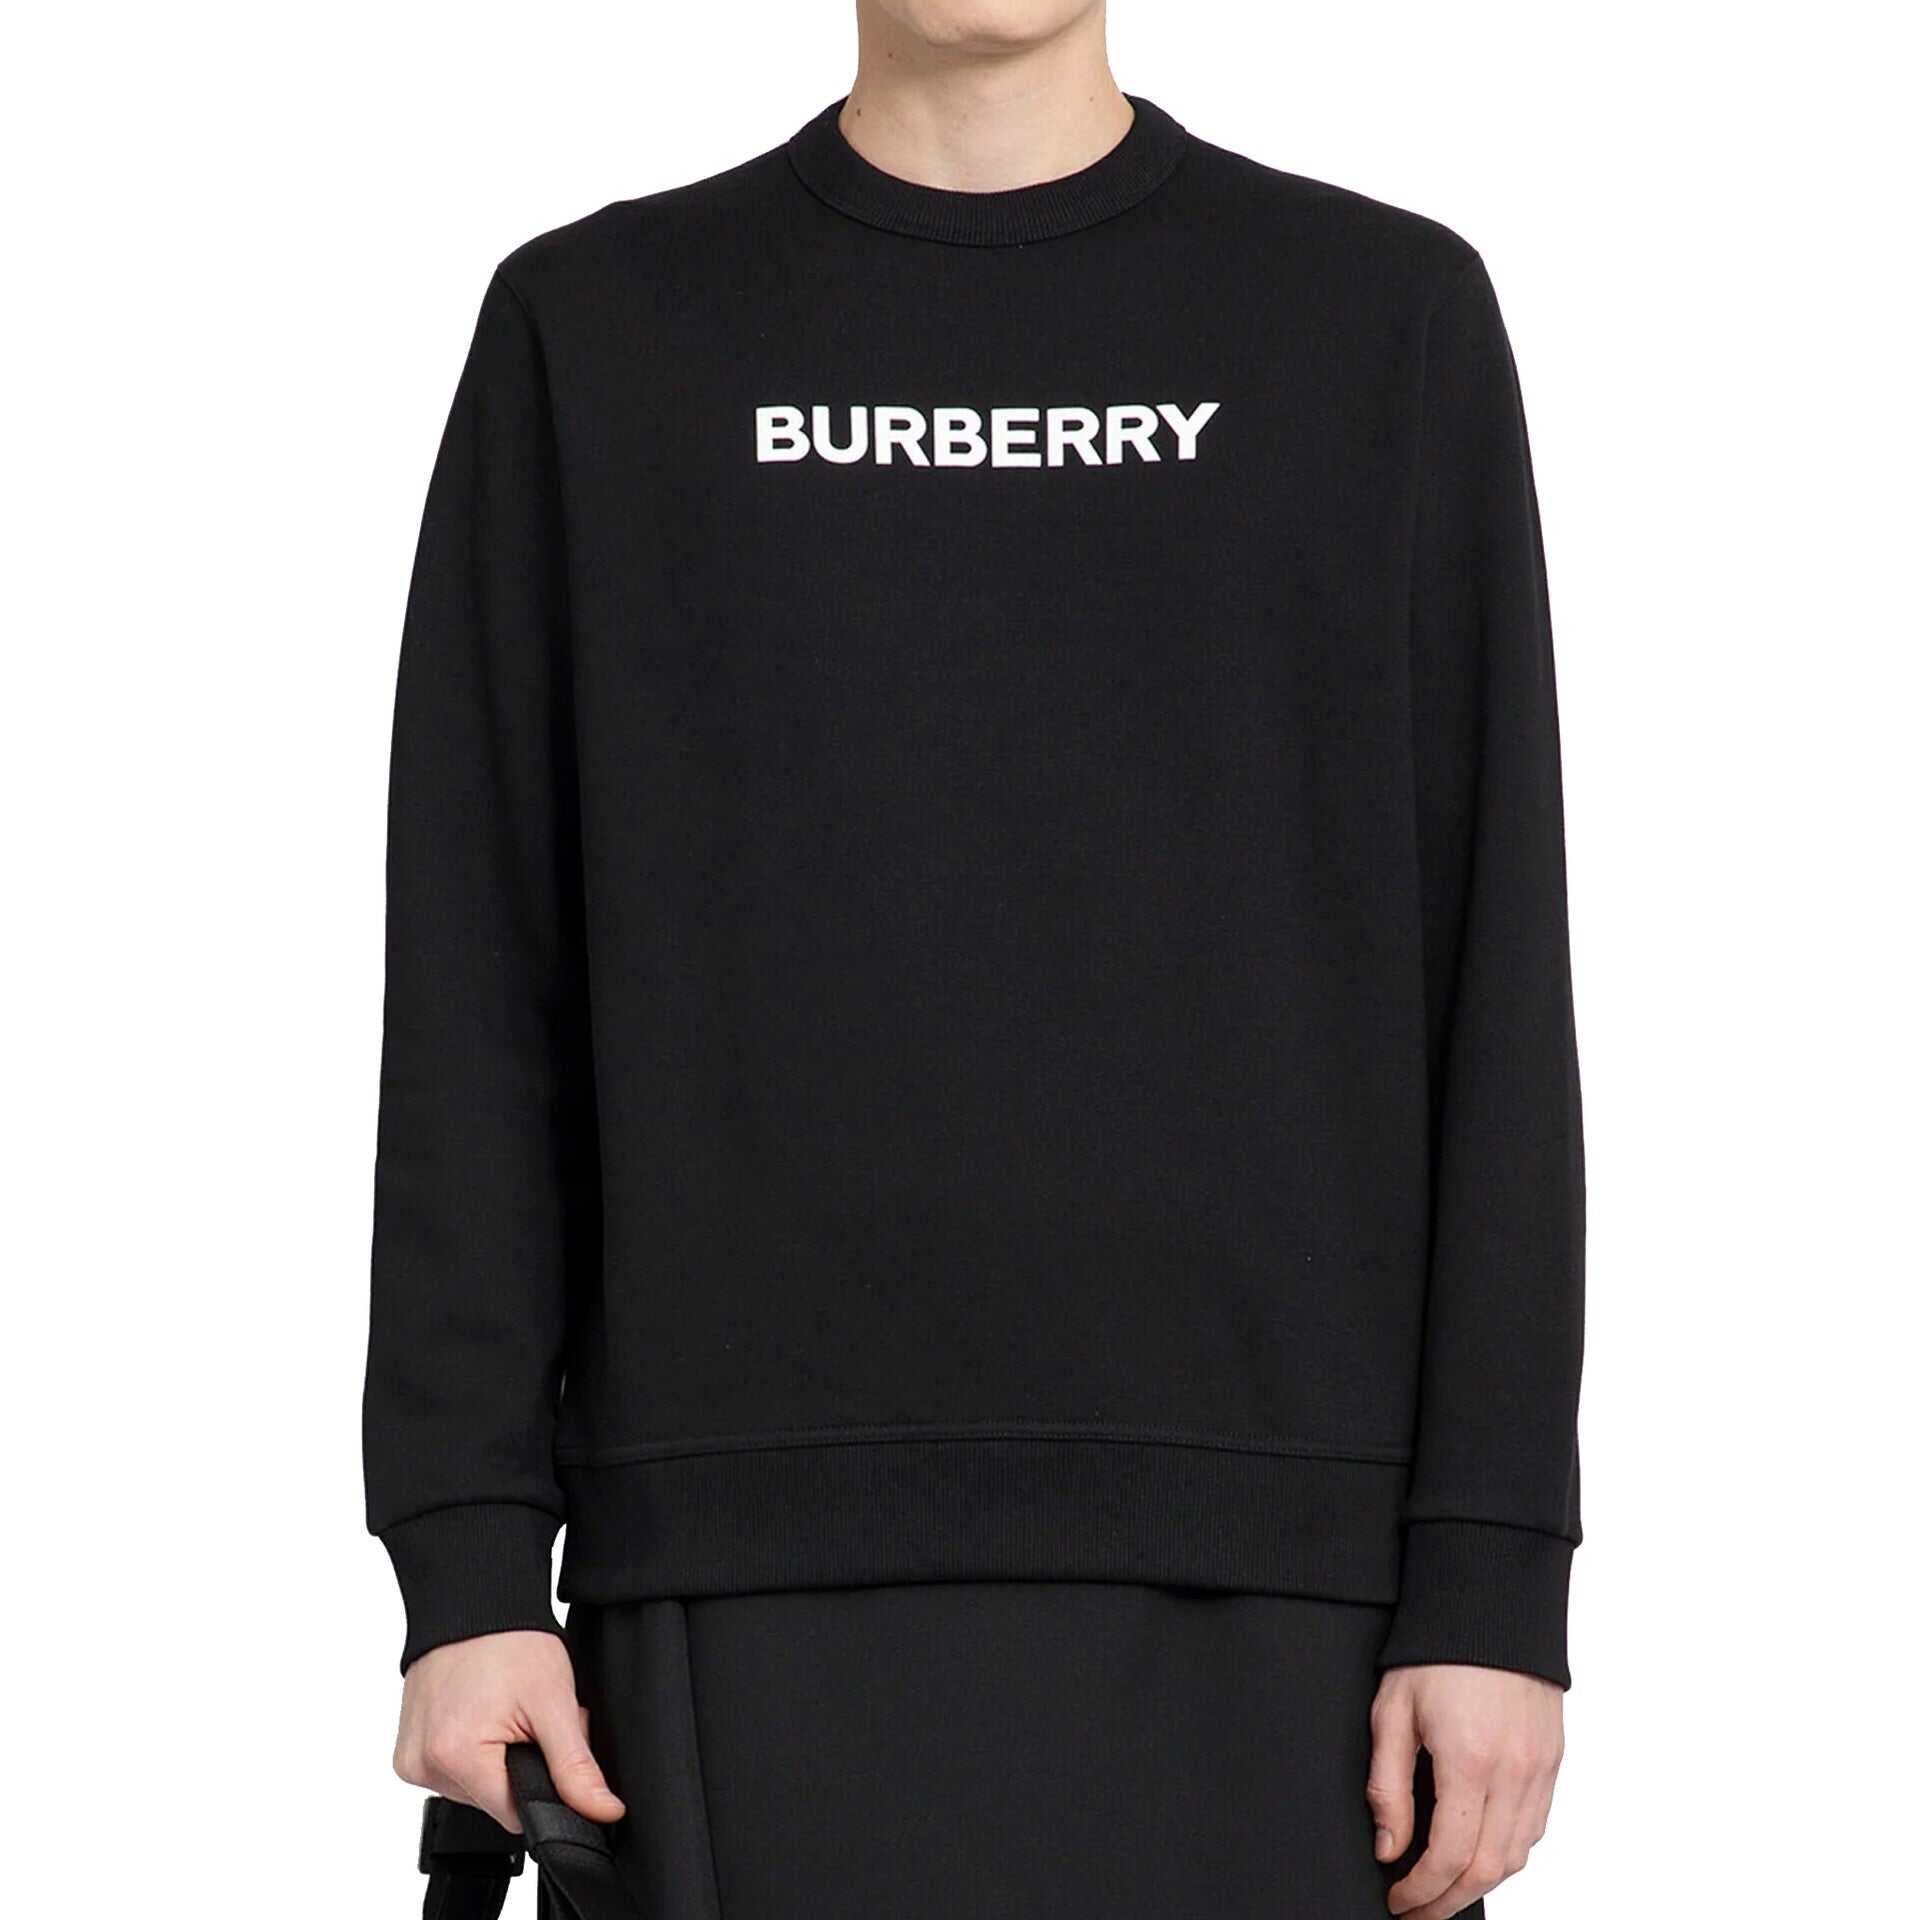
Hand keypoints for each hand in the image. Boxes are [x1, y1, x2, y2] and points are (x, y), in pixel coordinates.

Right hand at [393, 1629, 625, 1830]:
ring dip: (495, 1759)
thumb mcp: (553, 1702)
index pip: (515, 1814)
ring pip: (472, 1789)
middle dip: (519, 1766)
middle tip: (529, 1718)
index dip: (542, 1780)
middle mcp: (424, 1766)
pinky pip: (449, 1772)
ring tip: (504, 1710)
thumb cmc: (509, 1641)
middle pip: (492, 1800)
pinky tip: (479, 1715)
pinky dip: (470, 1751)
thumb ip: (576, 1767)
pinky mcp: (406, 1752)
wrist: (473, 1600)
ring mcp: (410, 1761)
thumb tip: (603, 1811)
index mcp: (456, 1757)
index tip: (545, 1739)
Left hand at [1368, 1664, 1562, 1917]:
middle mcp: (1514, 1773)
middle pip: (1488, 1870)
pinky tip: (1478, 1849)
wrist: (1489, 1603)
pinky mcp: (1553, 1760)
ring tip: (1442, 1886)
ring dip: (1479, 1882)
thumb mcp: (1392, 1711)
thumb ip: (1387, 1786)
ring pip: (1517, 1856)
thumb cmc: (1435, 1651)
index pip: (1450, 1857)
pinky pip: (1535, 1827)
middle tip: (1416, 1909)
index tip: (1398, 1900)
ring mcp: (1540, 1768)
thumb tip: (1389, 1847)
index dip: (1421, 1891)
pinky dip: (1507, 1852)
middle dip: (1448, 1901)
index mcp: (1470, 1761)